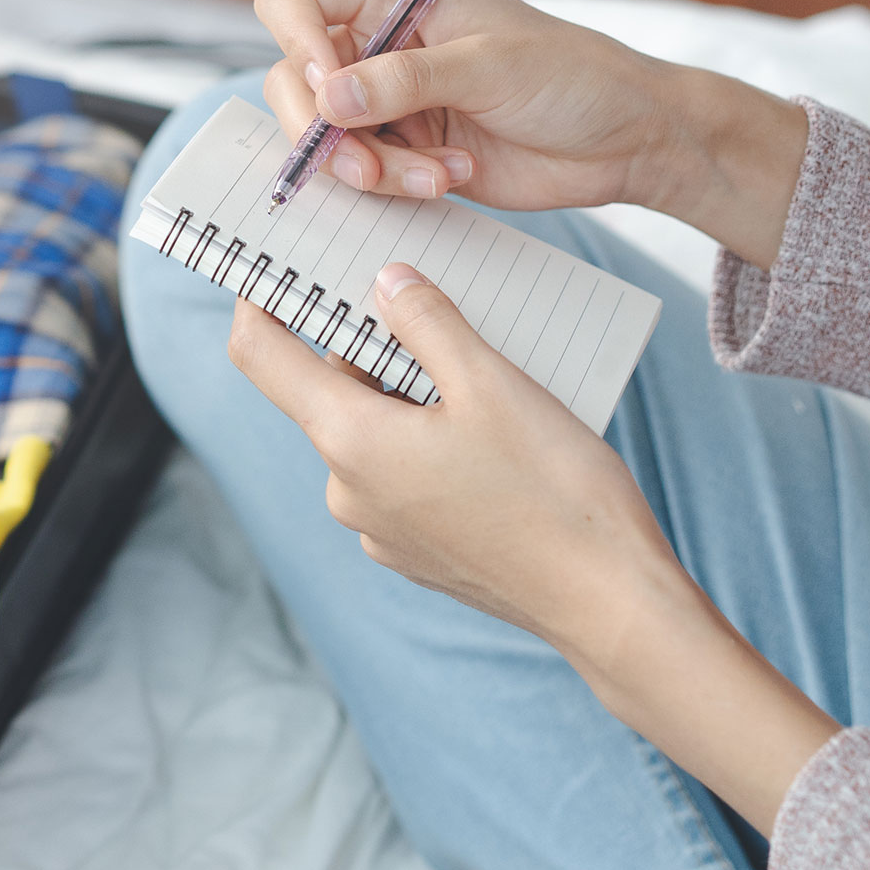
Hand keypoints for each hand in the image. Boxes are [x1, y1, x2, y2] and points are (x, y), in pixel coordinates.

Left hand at [227, 263, 840, 831]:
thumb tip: (384, 282)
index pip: (261, 356)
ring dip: (408, 393)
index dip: (259, 303)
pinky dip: (428, 441)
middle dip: (368, 344)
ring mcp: (379, 528)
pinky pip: (401, 475)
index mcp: (349, 441)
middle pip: (329, 391)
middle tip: (423, 299)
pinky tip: (491, 431)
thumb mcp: (491, 382)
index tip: (275, 266)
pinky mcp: (414, 551)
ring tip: (479, 368)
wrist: (610, 604)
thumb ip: (426, 322)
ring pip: (372, 432)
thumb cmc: (554, 491)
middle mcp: (347, 490)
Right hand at [253, 0, 808, 267]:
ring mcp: (384, 100)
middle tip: (365, 168)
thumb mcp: (491, 68)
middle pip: (293, 80)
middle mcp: (376, 43)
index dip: (293, 42)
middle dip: (323, 132)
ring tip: (433, 176)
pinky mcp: (398, 149)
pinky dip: (394, 186)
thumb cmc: (572, 78)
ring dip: (368, 168)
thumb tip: (327, 101)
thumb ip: (405, 82)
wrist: (624, 140)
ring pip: (322, 137)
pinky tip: (448, 177)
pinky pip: (358, 173)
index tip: (328, 92)